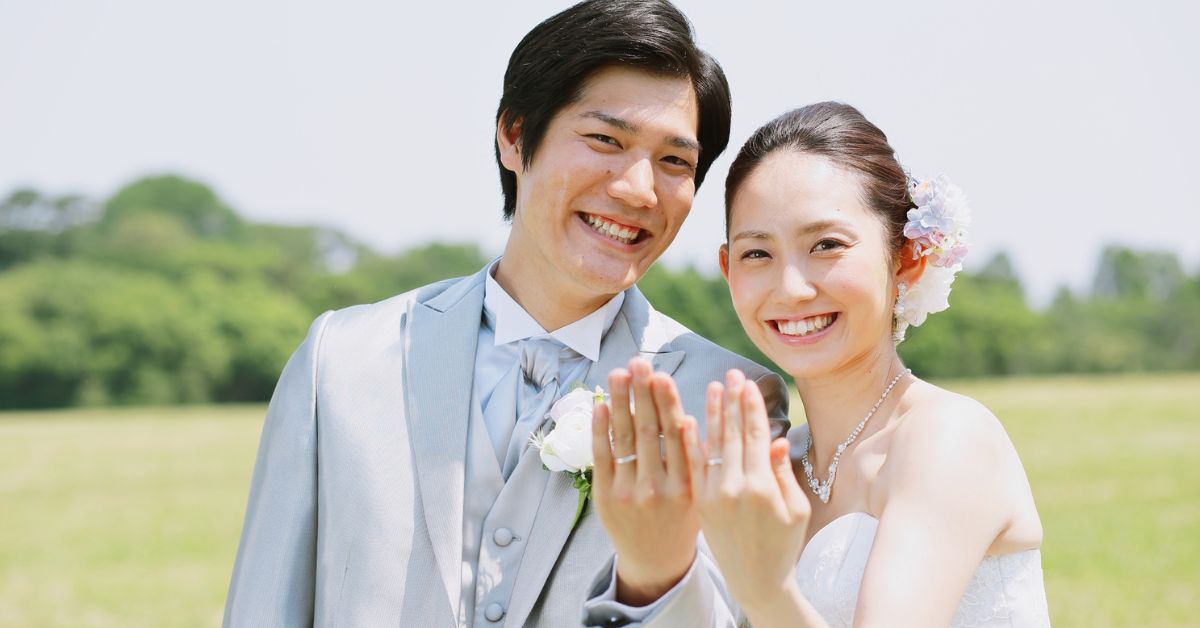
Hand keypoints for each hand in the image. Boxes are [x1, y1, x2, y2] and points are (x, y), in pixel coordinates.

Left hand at [591, 358, 698, 605]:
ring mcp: (629, 493)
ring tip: (619, 373)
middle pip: (649, 431)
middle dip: (643, 393)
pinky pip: (603, 457)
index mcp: (687, 487)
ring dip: (620, 402)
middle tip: (639, 363)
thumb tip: (696, 415)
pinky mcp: (606, 498)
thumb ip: (700, 458)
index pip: (676, 436)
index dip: (668, 403)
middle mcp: (657, 490)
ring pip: (624, 439)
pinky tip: (602, 404)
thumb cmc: (685, 521)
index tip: (663, 375)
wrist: (658, 563)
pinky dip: (601, 429)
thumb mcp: (702, 494)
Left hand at [683, 369, 810, 612]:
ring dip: (710, 414)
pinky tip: (689, 419)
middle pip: (731, 434)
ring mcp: (713, 496)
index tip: (748, 383)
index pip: (755, 435)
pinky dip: (691, 442)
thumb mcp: (796, 511)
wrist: (754, 582)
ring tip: (711, 387)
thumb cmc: (783, 546)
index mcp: (763, 488)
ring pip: (710, 445)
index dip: (751, 406)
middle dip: (731, 401)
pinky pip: (694, 466)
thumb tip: (774, 439)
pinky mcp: (700, 504)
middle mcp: (734, 489)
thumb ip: (783, 473)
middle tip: (730, 374)